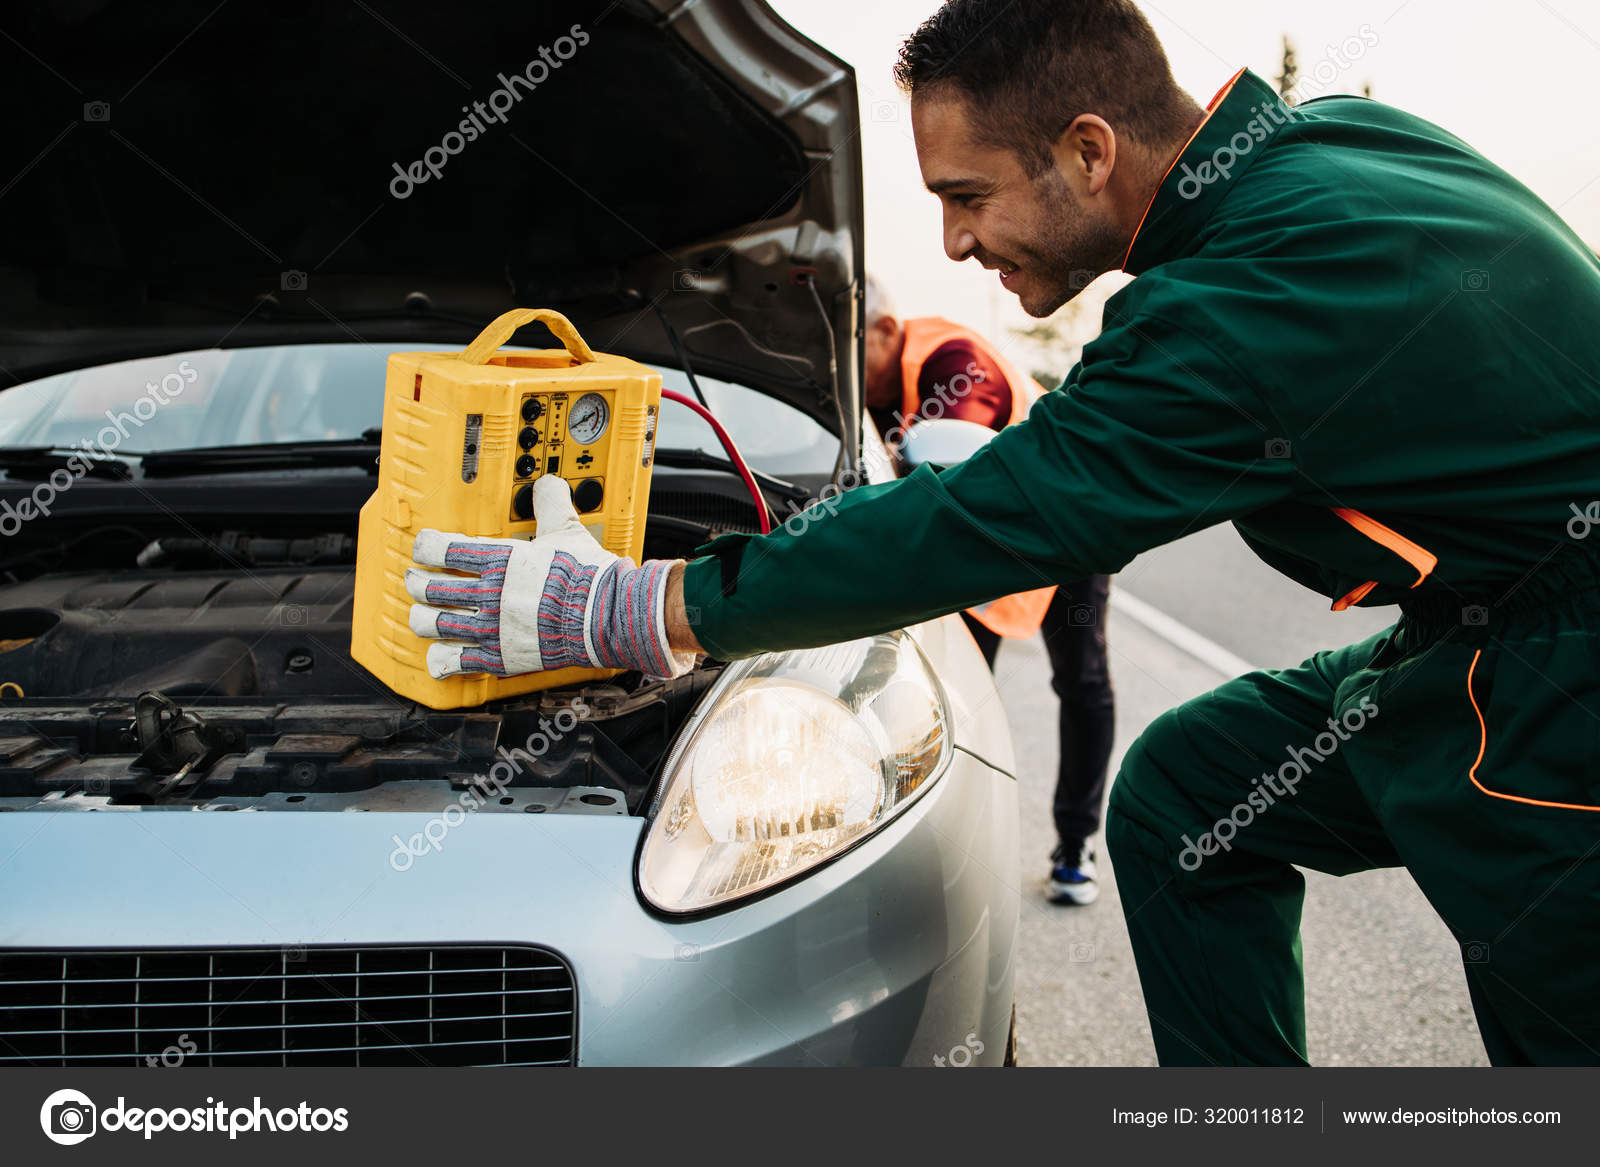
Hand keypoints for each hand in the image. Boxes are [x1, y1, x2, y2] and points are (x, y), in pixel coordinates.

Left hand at [405, 476, 693, 679]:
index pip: (440, 549)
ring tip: (422, 616)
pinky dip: (441, 660)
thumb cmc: (587, 576)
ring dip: (422, 619)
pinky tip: (439, 657)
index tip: (424, 548)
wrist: (606, 615)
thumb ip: (551, 504)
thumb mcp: (567, 530)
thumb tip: (547, 484)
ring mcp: (491, 628)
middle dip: (417, 583)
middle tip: (416, 581)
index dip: (424, 547)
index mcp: (499, 560)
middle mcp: (488, 593)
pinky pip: (456, 662)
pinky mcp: (500, 657)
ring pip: (433, 625)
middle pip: (430, 588)